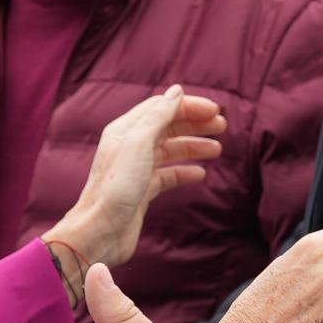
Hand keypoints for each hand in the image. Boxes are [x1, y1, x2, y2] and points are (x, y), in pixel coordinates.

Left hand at [46, 87, 225, 273]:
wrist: (100, 230)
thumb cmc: (116, 187)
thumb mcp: (139, 144)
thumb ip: (159, 116)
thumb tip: (177, 91)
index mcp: (126, 129)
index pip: (162, 108)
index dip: (189, 106)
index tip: (215, 111)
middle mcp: (130, 146)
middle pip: (168, 127)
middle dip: (195, 124)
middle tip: (222, 126)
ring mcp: (136, 169)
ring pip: (170, 150)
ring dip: (193, 146)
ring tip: (217, 149)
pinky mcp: (142, 191)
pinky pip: (167, 175)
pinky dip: (184, 171)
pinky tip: (200, 174)